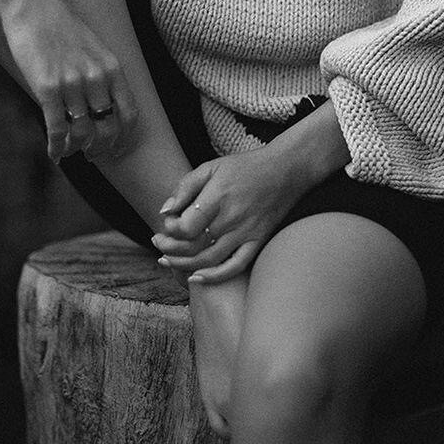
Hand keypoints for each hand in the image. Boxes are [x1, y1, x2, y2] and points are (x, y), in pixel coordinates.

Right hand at [0, 0, 138, 163]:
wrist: (33, 5)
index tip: (116, 149)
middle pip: (107, 128)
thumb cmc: (61, 26)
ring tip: (70, 151)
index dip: (124, 138)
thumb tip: (103, 107)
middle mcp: (96, 78)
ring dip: (76, 148)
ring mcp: (72, 84)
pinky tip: (54, 153)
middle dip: (100, 148)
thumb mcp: (94, 48)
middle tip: (91, 155)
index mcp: (112, 68)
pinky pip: (57, 128)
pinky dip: (57, 146)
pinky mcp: (46, 87)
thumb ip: (102, 75)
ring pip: (81, 132)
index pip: (129, 114)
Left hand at [152, 147, 308, 284]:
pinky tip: (197, 277)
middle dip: (170, 249)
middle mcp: (232, 217)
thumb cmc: (245, 167)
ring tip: (168, 260)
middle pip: (194, 245)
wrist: (286, 170)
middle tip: (158, 244)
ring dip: (184, 264)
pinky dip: (215, 276)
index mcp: (219, 196)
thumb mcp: (211, 166)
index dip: (171, 230)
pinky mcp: (258, 241)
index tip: (167, 225)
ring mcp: (246, 232)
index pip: (186, 226)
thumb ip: (185, 187)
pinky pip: (235, 266)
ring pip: (209, 260)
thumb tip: (164, 212)